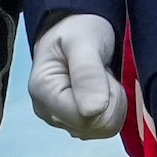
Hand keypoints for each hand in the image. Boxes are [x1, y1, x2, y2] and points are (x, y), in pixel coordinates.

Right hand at [31, 14, 125, 139]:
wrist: (76, 26)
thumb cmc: (78, 28)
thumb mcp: (84, 41)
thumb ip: (87, 74)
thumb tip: (93, 111)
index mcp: (43, 91)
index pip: (84, 118)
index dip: (104, 99)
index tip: (102, 71)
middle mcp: (48, 111)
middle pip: (93, 126)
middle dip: (109, 99)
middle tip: (103, 72)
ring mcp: (61, 119)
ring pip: (102, 130)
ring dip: (113, 104)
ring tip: (102, 78)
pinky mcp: (75, 122)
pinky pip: (103, 128)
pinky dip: (112, 109)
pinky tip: (102, 89)